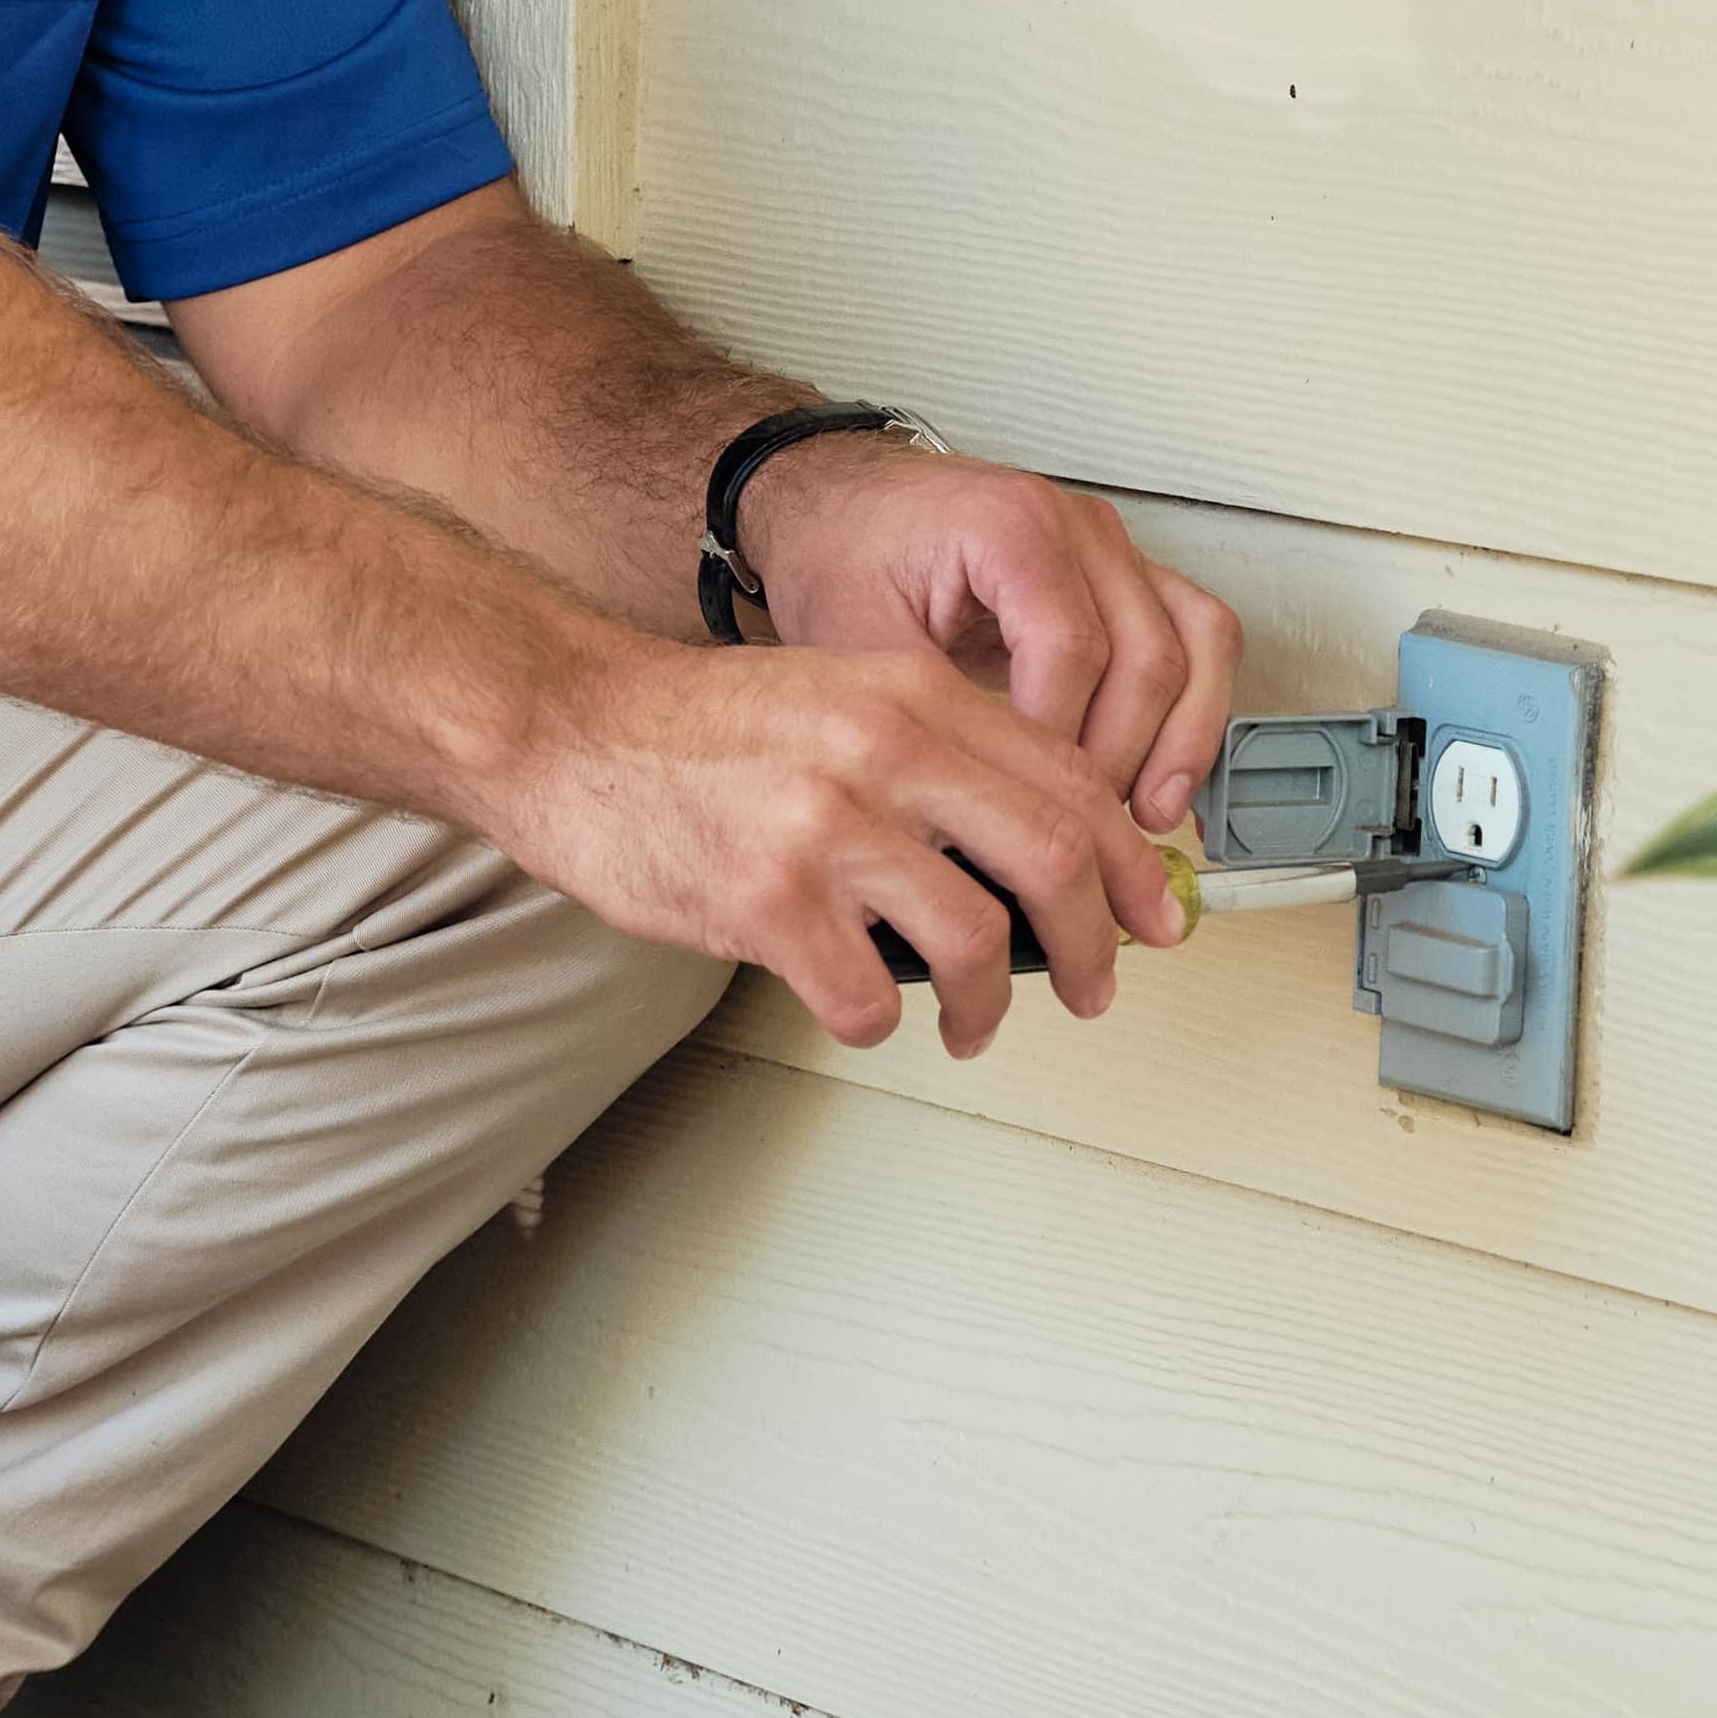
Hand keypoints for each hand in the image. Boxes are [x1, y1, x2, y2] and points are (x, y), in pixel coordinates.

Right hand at [474, 622, 1201, 1060]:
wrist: (565, 728)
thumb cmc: (692, 726)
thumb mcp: (839, 694)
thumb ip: (938, 751)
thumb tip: (1041, 846)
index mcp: (911, 694)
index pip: (1071, 781)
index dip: (1130, 865)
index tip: (1151, 914)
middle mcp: (880, 751)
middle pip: (1052, 859)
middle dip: (1095, 945)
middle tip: (1097, 986)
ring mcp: (823, 828)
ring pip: (975, 942)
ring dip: (991, 1006)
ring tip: (973, 1023)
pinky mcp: (765, 903)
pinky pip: (868, 997)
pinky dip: (882, 1021)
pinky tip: (865, 1009)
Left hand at [731, 433, 1240, 826]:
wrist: (842, 504)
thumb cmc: (843, 553)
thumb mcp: (855, 638)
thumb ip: (921, 715)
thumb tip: (971, 813)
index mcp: (1011, 527)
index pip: (1071, 650)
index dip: (1058, 744)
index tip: (1026, 808)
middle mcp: (1079, 528)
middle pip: (1147, 655)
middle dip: (1121, 760)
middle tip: (1085, 834)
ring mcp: (1114, 547)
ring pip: (1199, 642)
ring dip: (1182, 740)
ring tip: (1148, 819)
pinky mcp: (1128, 575)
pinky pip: (1201, 634)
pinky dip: (1198, 708)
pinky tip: (1168, 777)